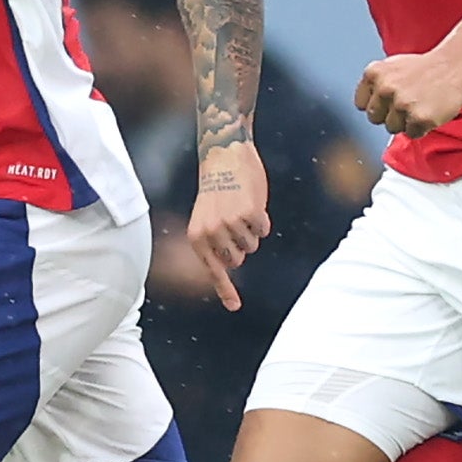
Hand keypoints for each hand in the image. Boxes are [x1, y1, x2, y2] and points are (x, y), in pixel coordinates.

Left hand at [186, 143, 269, 310]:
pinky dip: (262, 219)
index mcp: (198, 236)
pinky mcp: (250, 213)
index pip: (214, 270)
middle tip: (233, 222)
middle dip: (241, 245)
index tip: (235, 308)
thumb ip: (215, 242)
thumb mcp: (208, 217)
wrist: (223, 153)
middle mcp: (212, 233)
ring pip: (252, 245)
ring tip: (239, 207)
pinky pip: (263, 229)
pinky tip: (250, 201)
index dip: (225, 290)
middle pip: (238, 259)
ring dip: (252, 230)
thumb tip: (231, 266)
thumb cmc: (217, 188)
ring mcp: (230, 224)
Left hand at [356, 46, 461, 137]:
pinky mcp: (419, 118)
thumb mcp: (393, 66)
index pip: (361, 104)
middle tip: (407, 104)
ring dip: (406, 122)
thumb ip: (377, 84)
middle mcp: (385, 88)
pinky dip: (421, 127)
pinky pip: (412, 134)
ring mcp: (401, 104)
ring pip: (392, 128)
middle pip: (375, 119)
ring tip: (420, 105)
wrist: (456, 64)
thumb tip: (367, 107)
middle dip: (389, 115)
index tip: (388, 102)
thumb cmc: (426, 67)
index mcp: (374, 73)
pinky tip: (429, 111)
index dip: (377, 105)